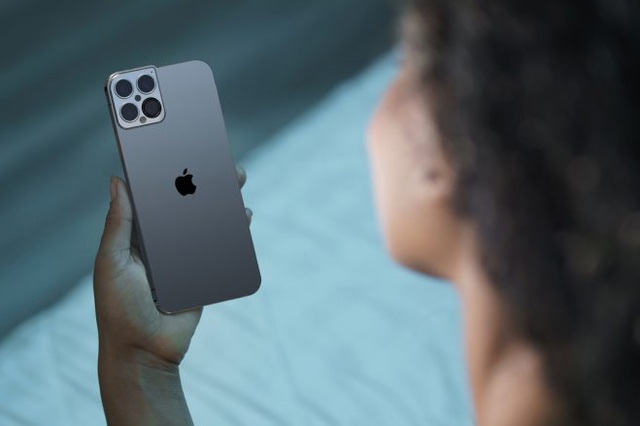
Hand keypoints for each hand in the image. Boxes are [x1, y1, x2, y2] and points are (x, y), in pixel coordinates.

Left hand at [93, 167, 250, 367]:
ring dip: (222, 203)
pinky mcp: (204, 273)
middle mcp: (163, 243)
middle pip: (186, 205)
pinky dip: (234, 231)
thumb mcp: (111, 262)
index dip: (167, 173)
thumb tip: (117, 180)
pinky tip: (242, 217)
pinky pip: (221, 248)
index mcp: (138, 236)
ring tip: (236, 183)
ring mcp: (185, 258)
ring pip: (207, 223)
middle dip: (204, 182)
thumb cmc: (119, 308)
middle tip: (219, 161)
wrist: (144, 352)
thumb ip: (118, 224)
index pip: (154, 197)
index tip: (181, 148)